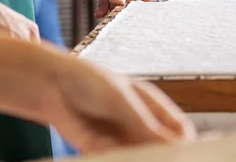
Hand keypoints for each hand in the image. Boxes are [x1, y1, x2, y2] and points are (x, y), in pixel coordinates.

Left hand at [44, 57, 195, 152]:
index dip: (184, 143)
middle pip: (161, 148)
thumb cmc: (87, 81)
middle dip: (162, 156)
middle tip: (157, 159)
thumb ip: (144, 125)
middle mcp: (139, 123)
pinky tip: (109, 149)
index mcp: (151, 104)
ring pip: (141, 157)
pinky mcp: (103, 150)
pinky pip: (118, 160)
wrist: (51, 87)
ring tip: (125, 150)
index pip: (179, 129)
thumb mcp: (120, 100)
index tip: (181, 154)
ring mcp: (122, 138)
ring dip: (139, 158)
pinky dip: (119, 159)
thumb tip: (172, 145)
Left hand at [67, 0, 156, 17]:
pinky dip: (102, 9)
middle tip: (121, 20)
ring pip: (117, 5)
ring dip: (113, 12)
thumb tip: (119, 4)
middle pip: (131, 3)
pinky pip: (105, 3)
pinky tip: (98, 14)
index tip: (144, 17)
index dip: (148, 6)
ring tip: (108, 18)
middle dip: (126, 12)